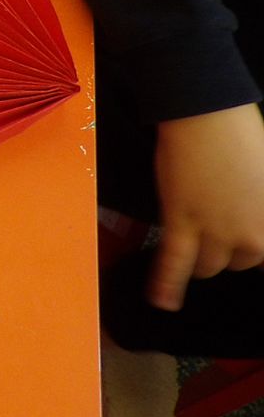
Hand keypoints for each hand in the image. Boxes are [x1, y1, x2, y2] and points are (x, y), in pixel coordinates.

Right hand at [149, 103, 263, 310]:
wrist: (207, 114)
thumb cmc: (247, 137)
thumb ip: (260, 208)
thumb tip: (251, 222)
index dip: (253, 251)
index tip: (243, 249)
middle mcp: (254, 237)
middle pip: (241, 263)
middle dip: (230, 248)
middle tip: (220, 221)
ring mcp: (217, 233)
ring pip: (209, 266)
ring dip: (203, 258)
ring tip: (194, 241)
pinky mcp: (182, 224)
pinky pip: (174, 263)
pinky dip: (167, 285)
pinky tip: (163, 302)